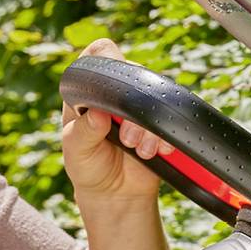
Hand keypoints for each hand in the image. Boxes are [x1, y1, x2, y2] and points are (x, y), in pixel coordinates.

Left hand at [61, 36, 169, 208]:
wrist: (116, 194)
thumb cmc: (88, 167)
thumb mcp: (77, 152)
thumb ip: (83, 133)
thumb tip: (97, 114)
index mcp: (90, 90)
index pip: (99, 55)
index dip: (107, 59)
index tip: (110, 86)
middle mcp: (117, 91)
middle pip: (134, 74)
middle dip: (132, 108)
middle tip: (126, 138)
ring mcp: (141, 104)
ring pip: (156, 94)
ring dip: (150, 125)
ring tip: (140, 150)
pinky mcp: (162, 120)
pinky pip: (173, 115)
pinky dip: (167, 134)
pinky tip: (159, 150)